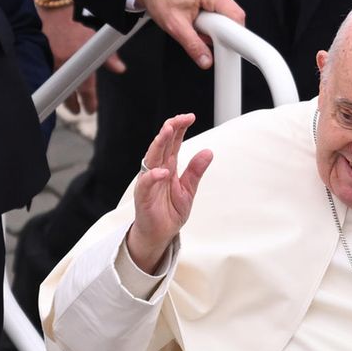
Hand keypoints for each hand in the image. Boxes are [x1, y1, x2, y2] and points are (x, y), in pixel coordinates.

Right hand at [39, 4, 125, 113]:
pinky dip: (48, 84)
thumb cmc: (76, 27)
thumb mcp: (95, 39)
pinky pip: (45, 76)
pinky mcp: (39, 58)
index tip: (90, 110)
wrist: (54, 12)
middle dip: (72, 104)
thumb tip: (120, 69)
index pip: (85, 88)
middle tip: (76, 111)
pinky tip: (51, 90)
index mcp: (80, 61)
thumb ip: (108, 57)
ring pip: (55, 86)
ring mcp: (50, 62)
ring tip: (66, 104)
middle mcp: (64, 64)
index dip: (89, 102)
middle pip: (68, 92)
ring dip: (61, 97)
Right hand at [127, 114, 213, 271]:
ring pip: (152, 158)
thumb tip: (208, 151)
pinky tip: (162, 171)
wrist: (159, 234)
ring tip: (167, 131)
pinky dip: (153, 176)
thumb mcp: (188, 190)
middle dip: (169, 130)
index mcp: (168, 166)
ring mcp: (148, 182)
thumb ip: (196, 172)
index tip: (190, 116)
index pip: (173, 142)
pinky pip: (146, 184)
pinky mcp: (143, 196)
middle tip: (178, 119)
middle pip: (161, 145)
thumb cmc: (170, 211)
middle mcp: (157, 170)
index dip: (179, 128)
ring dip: (159, 144)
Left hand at [134, 0, 245, 69]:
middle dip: (218, 34)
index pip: (236, 18)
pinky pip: (220, 19)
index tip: (227, 48)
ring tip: (195, 26)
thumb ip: (192, 45)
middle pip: (232, 21)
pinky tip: (197, 24)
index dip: (234, 36)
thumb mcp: (174, 25)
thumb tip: (205, 60)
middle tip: (200, 33)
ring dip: (213, 31)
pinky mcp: (213, 0)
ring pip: (226, 22)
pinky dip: (209, 27)